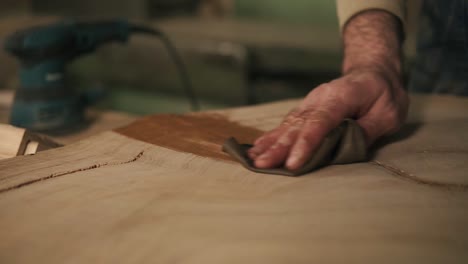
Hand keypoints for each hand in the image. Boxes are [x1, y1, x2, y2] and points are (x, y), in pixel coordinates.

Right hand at [247, 68, 408, 169]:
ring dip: (270, 143)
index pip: (320, 123)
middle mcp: (319, 99)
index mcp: (341, 97)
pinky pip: (287, 124)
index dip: (305, 145)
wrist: (372, 71)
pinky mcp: (305, 110)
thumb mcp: (389, 113)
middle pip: (297, 126)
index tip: (293, 164)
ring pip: (288, 125)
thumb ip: (367, 130)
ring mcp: (309, 103)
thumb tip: (344, 147)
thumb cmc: (383, 94)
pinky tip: (257, 147)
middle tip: (261, 165)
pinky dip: (272, 136)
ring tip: (252, 159)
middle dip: (278, 148)